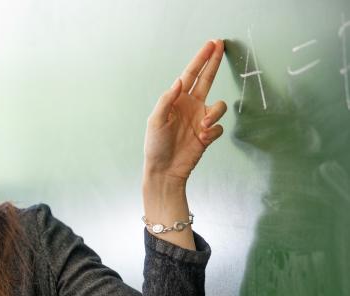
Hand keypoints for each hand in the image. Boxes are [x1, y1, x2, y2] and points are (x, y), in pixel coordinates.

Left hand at [143, 39, 226, 184]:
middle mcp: (190, 107)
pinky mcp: (208, 135)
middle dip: (213, 62)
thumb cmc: (156, 146)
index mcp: (177, 101)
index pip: (191, 75)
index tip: (211, 44)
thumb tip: (180, 80)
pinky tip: (202, 139)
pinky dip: (212, 132)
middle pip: (207, 79)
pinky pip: (218, 127)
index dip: (201, 59)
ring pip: (219, 106)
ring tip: (202, 126)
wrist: (164, 170)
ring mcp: (200, 120)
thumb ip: (167, 99)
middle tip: (221, 45)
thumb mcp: (155, 121)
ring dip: (214, 114)